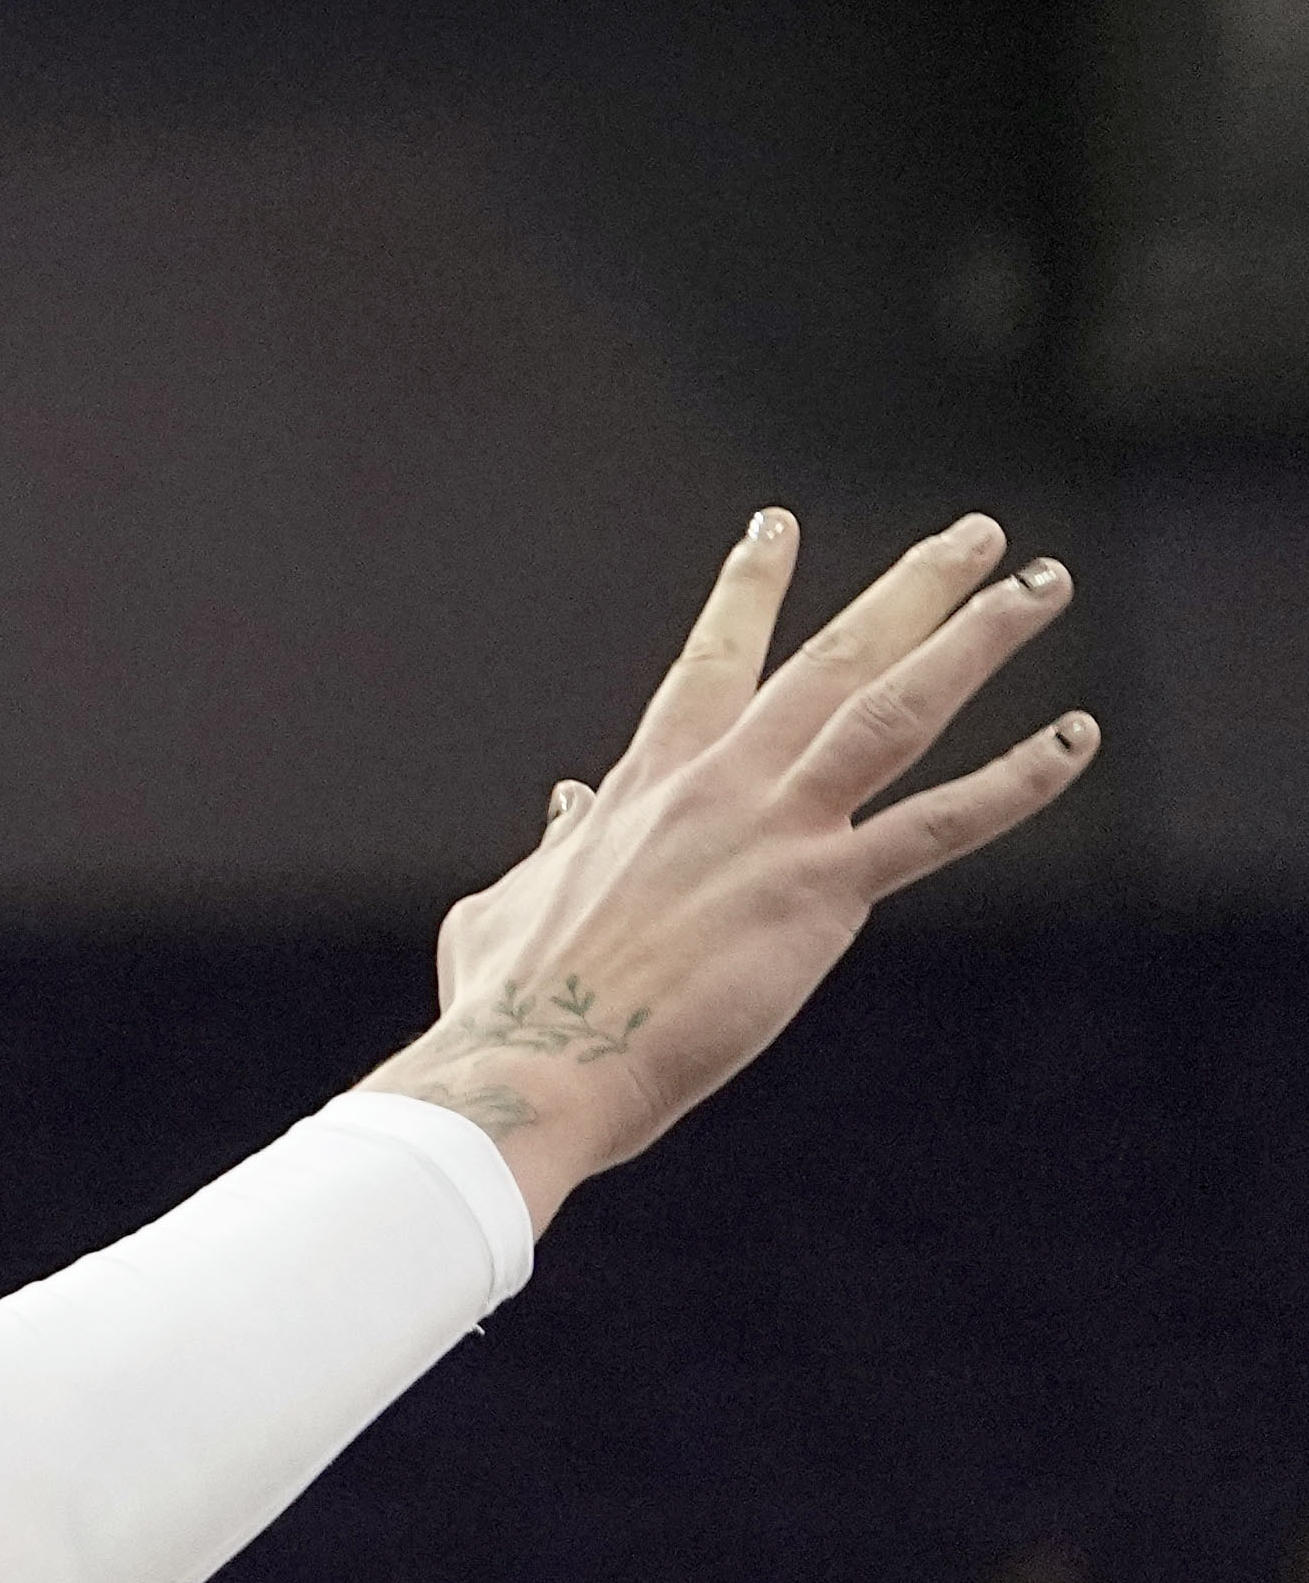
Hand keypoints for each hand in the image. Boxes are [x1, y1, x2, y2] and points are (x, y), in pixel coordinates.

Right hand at [367, 508, 1096, 1224]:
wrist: (532, 1057)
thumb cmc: (507, 1002)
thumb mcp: (510, 900)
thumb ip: (557, 844)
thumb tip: (566, 804)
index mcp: (645, 783)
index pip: (712, 663)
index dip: (749, 589)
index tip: (777, 524)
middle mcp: (717, 783)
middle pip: (831, 657)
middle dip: (910, 588)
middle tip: (973, 534)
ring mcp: (773, 830)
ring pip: (893, 707)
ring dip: (975, 638)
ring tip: (1042, 584)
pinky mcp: (818, 893)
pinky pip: (939, 825)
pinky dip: (1015, 781)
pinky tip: (1075, 738)